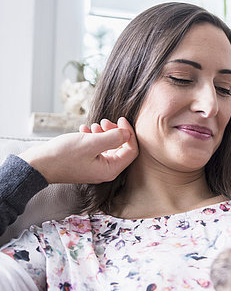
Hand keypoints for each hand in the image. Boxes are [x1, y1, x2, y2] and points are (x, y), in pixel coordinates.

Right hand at [20, 118, 138, 183]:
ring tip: (92, 126)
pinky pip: (96, 148)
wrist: (39, 164)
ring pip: (108, 146)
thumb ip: (113, 138)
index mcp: (110, 169)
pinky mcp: (86, 162)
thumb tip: (127, 133)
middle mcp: (105, 170)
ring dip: (103, 133)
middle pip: (121, 147)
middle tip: (104, 122)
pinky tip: (84, 130)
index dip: (129, 133)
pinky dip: (93, 137)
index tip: (121, 120)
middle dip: (115, 131)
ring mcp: (95, 167)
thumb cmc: (63, 156)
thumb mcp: (91, 143)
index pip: (131, 151)